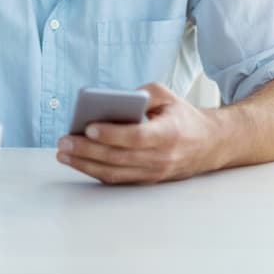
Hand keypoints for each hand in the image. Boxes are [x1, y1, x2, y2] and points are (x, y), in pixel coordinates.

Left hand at [55, 82, 220, 183]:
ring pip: (115, 173)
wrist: (209, 144)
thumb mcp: (167, 96)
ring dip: (85, 165)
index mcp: (168, 133)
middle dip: (87, 151)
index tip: (88, 126)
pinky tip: (78, 162)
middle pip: (119, 157)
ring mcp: (154, 172)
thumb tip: (112, 100)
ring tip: (63, 154)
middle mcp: (162, 157)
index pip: (136, 137)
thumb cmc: (182, 116)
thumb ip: (142, 93)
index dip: (112, 134)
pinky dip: (95, 172)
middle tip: (63, 142)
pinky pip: (118, 179)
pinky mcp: (148, 180)